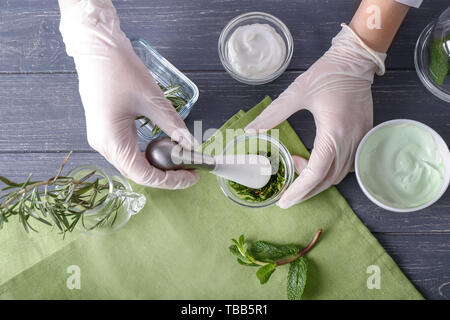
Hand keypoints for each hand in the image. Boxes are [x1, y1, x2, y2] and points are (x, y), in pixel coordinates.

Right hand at [59, 0, 198, 188]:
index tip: (192, 177)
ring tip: (179, 158)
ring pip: (132, 163)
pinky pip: (127, 151)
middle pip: (138, 172)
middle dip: (166, 174)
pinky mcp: (105, 130)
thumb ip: (173, 126)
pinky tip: (163, 145)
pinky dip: (147, 153)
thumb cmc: (119, 70)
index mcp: (112, 141)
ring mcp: (102, 138)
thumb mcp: (152, 99)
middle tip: (190, 168)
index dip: (170, 181)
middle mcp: (104, 145)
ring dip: (157, 164)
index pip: (144, 175)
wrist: (96, 49)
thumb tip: (192, 145)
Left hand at [246, 25, 385, 207]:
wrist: (355, 61)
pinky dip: (332, 172)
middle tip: (287, 196)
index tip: (284, 201)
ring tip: (298, 175)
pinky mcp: (364, 136)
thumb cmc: (327, 74)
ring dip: (318, 182)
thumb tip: (250, 130)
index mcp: (332, 132)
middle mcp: (349, 141)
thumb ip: (273, 114)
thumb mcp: (296, 92)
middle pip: (328, 180)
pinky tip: (318, 165)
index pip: (315, 173)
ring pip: (340, 176)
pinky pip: (349, 166)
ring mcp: (360, 140)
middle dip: (306, 192)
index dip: (299, 190)